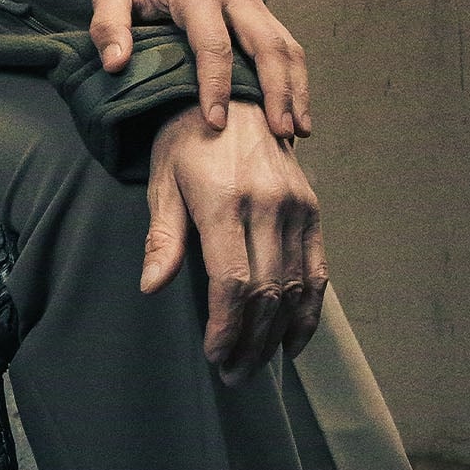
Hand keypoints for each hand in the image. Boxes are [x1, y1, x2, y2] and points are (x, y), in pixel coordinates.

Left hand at [90, 0, 310, 136]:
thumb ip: (108, 25)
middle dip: (276, 91)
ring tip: (299, 132)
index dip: (216, 86)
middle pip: (266, 45)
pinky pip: (286, 45)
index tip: (216, 123)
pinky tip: (296, 111)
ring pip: (286, 46)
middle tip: (279, 134)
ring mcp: (253, 2)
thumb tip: (115, 64)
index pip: (214, 44)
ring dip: (295, 89)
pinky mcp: (261, 11)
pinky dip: (295, 78)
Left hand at [140, 106, 327, 384]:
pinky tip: (293, 340)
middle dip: (251, 342)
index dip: (227, 327)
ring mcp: (297, 207)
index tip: (215, 355)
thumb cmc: (183, 140)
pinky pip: (318, 270)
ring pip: (296, 288)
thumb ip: (162, 237)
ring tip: (256, 365)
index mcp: (225, 201)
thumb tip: (151, 287)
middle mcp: (268, 205)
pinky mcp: (313, 208)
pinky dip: (309, 310)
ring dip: (279, 335)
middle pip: (268, 292)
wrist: (231, 94)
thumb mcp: (161, 181)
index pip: (234, 282)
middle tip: (233, 375)